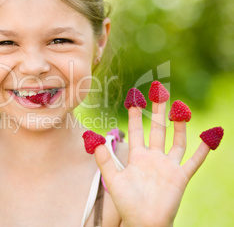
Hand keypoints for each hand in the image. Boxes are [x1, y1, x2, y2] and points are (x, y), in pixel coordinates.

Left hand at [94, 102, 209, 226]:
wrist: (143, 222)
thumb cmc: (127, 203)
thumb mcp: (112, 180)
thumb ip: (105, 160)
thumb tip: (95, 140)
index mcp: (137, 157)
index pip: (136, 130)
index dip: (134, 115)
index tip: (133, 98)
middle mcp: (154, 157)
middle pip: (157, 129)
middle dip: (158, 111)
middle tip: (159, 91)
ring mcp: (168, 165)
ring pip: (176, 140)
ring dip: (178, 124)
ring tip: (179, 106)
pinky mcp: (181, 176)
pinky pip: (194, 160)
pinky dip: (203, 149)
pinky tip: (210, 135)